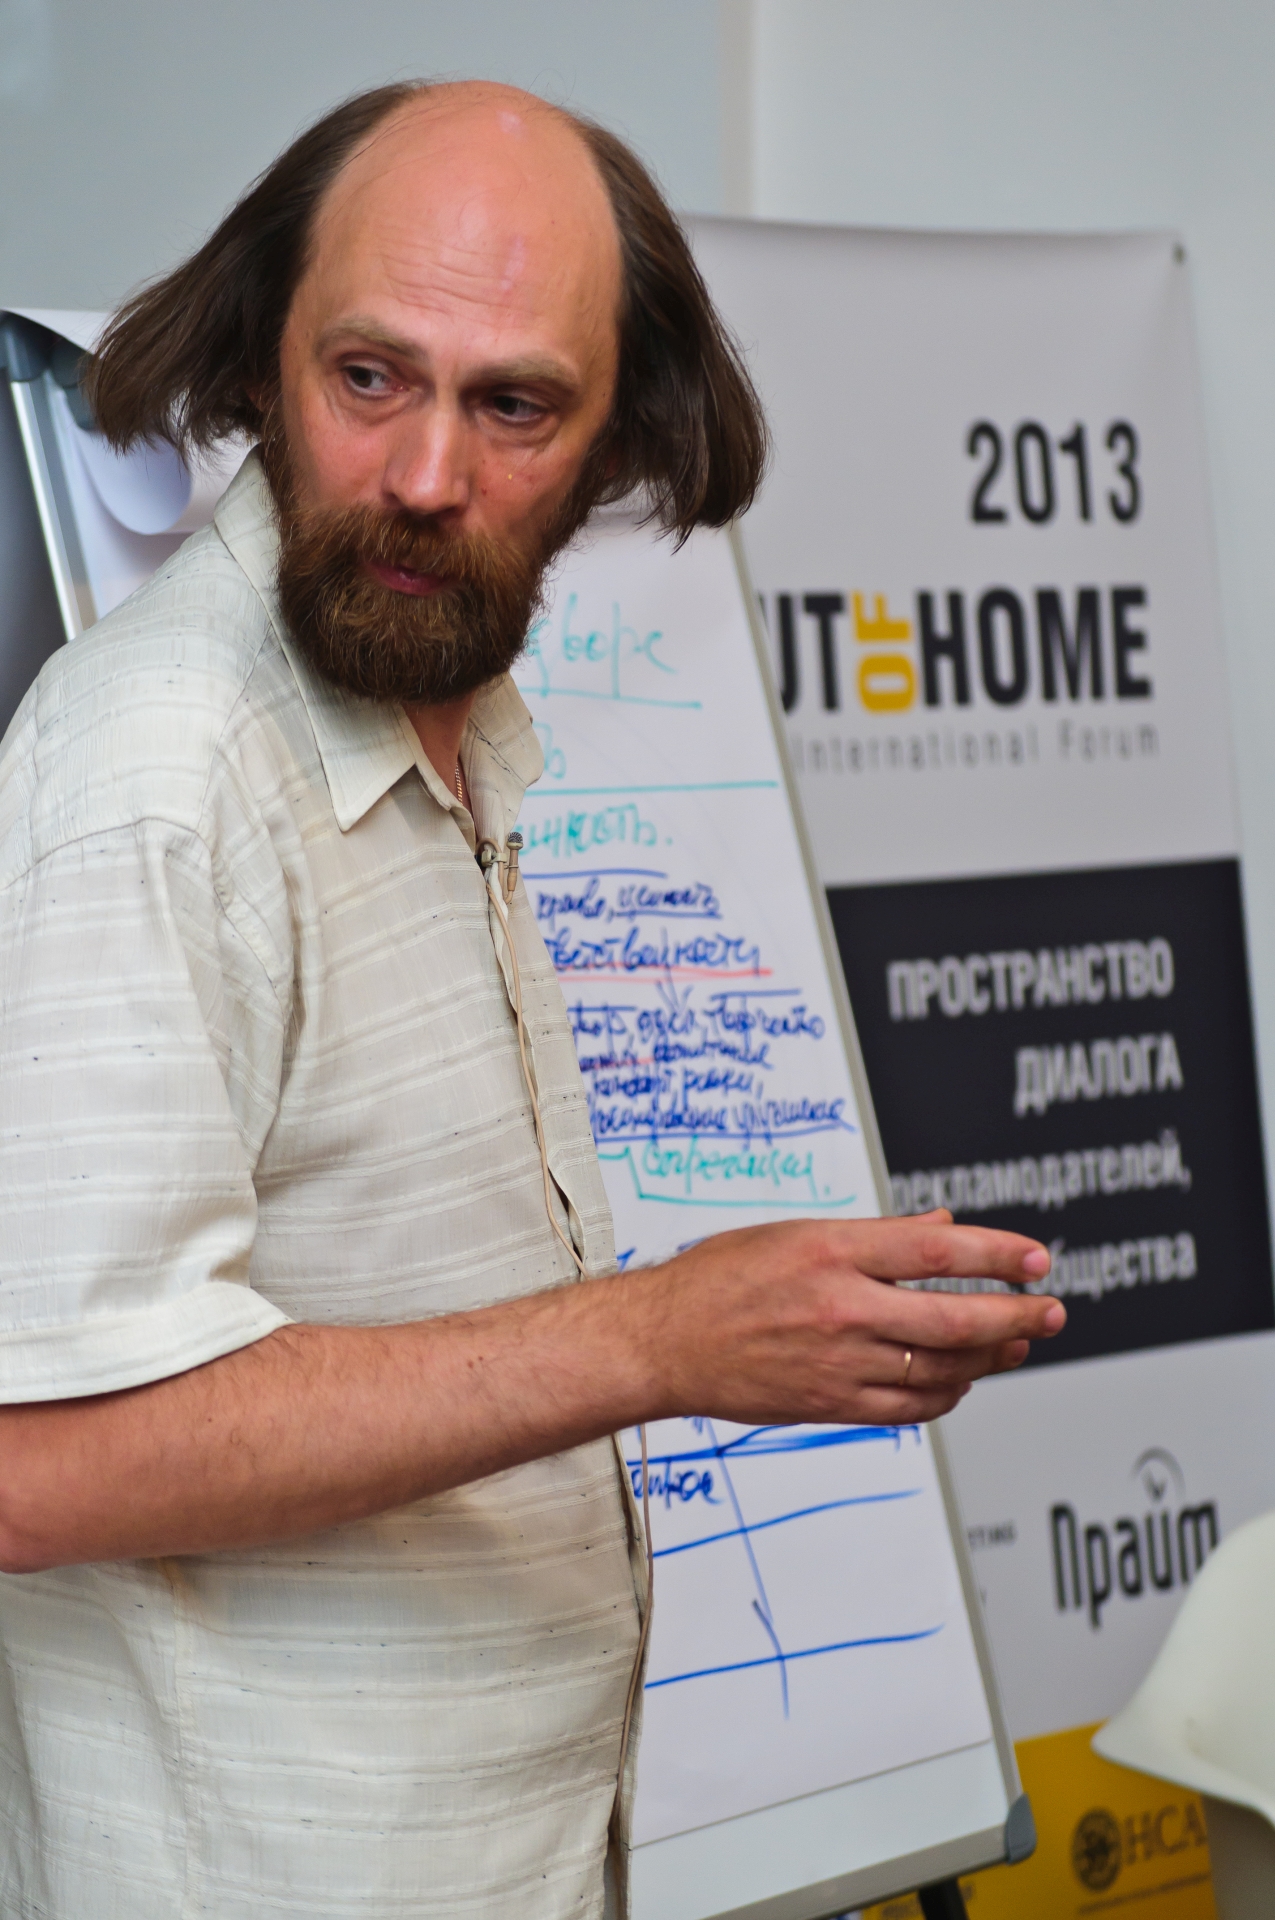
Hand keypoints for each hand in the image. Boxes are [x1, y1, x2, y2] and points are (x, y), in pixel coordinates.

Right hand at [632, 1208, 1061, 1426]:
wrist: (663, 1341)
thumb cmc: (720, 1279)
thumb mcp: (795, 1233)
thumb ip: (874, 1235)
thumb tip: (939, 1229)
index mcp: (831, 1251)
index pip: (935, 1252)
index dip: (996, 1256)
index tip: (1036, 1259)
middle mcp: (841, 1307)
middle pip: (953, 1319)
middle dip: (1016, 1316)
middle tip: (1052, 1311)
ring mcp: (838, 1362)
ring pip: (940, 1369)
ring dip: (991, 1359)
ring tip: (1018, 1343)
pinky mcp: (831, 1405)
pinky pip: (910, 1408)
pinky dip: (947, 1395)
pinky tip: (963, 1381)